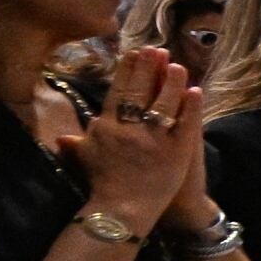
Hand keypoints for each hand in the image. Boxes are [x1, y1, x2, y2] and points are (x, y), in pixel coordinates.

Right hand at [75, 48, 198, 222]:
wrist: (124, 211)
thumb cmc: (103, 185)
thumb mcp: (85, 160)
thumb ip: (77, 143)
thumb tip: (63, 136)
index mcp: (108, 128)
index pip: (118, 91)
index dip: (127, 70)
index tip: (134, 52)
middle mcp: (131, 130)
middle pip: (141, 92)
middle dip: (149, 68)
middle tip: (157, 49)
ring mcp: (155, 140)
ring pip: (166, 104)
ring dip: (173, 82)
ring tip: (178, 65)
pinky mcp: (177, 152)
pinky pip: (186, 124)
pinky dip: (191, 107)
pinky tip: (196, 92)